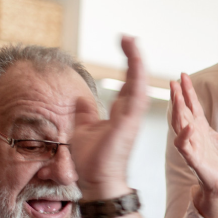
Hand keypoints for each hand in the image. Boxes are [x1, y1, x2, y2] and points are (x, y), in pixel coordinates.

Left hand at [71, 35, 147, 201]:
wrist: (96, 180)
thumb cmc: (92, 161)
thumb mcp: (82, 128)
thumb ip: (84, 112)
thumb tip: (79, 99)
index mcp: (120, 114)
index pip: (126, 83)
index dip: (127, 64)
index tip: (123, 44)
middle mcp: (129, 114)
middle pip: (135, 79)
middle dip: (133, 57)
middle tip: (129, 37)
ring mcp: (131, 118)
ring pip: (139, 84)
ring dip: (137, 62)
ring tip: (132, 42)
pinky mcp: (129, 123)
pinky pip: (136, 96)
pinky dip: (137, 77)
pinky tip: (136, 61)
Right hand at [170, 71, 217, 217]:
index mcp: (202, 129)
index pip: (192, 106)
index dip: (188, 91)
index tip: (183, 75)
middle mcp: (194, 136)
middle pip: (183, 113)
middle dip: (178, 97)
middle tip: (172, 82)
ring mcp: (192, 147)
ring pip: (180, 126)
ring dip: (177, 112)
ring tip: (176, 96)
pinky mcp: (193, 160)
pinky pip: (185, 147)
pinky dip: (185, 137)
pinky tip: (189, 126)